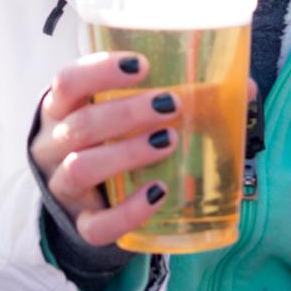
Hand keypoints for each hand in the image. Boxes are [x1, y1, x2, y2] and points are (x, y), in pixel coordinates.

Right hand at [29, 53, 187, 248]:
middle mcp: (51, 146)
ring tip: (168, 141)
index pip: (66, 82)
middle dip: (128, 113)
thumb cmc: (104, 140)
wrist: (79, 199)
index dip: (100, 71)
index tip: (142, 65)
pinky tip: (158, 193)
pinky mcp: (79, 224)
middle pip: (80, 125)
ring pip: (80, 169)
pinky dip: (129, 211)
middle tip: (171, 104)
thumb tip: (239, 85)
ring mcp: (62, 188)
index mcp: (58, 110)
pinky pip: (97, 224)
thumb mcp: (115, 113)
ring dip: (127, 153)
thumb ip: (159, 95)